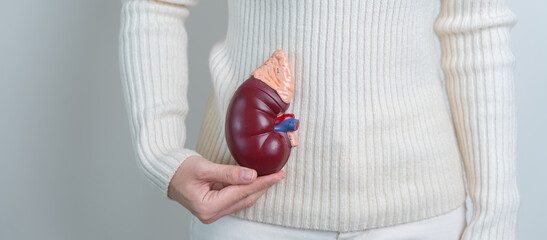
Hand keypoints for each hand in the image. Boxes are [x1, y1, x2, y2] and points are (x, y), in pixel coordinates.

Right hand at [167, 155, 285, 223]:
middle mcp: (211, 214)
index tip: (278, 175)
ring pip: (242, 201)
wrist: (166, 173)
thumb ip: (228, 173)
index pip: (242, 193)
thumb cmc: (180, 169)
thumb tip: (251, 175)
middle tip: (279, 174)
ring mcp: (213, 212)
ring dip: (256, 189)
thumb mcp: (204, 168)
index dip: (262, 182)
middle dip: (263, 186)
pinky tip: (255, 180)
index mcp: (208, 206)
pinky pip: (235, 199)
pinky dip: (246, 189)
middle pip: (244, 199)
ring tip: (271, 177)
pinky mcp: (214, 207)